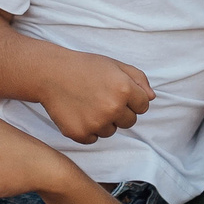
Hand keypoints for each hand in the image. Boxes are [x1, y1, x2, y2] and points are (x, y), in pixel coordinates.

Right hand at [37, 48, 155, 143]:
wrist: (50, 74)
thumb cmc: (84, 67)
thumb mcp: (115, 65)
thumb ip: (139, 79)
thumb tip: (152, 98)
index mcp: (125, 89)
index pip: (144, 106)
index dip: (131, 99)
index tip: (116, 91)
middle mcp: (113, 108)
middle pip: (130, 122)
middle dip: (119, 112)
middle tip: (100, 97)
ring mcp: (96, 123)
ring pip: (112, 131)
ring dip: (104, 122)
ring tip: (87, 104)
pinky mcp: (81, 134)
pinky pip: (94, 138)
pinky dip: (88, 129)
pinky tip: (78, 113)